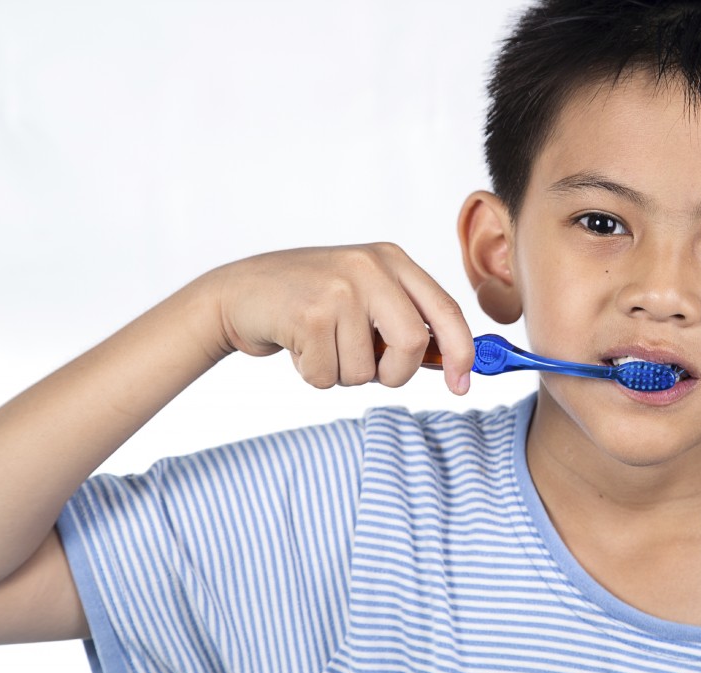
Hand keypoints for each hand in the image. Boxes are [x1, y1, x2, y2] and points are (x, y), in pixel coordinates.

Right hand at [207, 244, 474, 394]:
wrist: (238, 292)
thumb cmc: (309, 301)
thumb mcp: (364, 295)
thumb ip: (404, 320)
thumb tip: (450, 363)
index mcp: (392, 260)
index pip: (445, 309)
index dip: (461, 351)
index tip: (462, 384)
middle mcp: (369, 267)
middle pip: (412, 342)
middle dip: (395, 373)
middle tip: (373, 374)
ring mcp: (339, 289)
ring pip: (366, 368)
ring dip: (344, 374)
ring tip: (321, 346)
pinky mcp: (308, 314)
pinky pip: (328, 375)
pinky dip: (315, 375)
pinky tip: (299, 347)